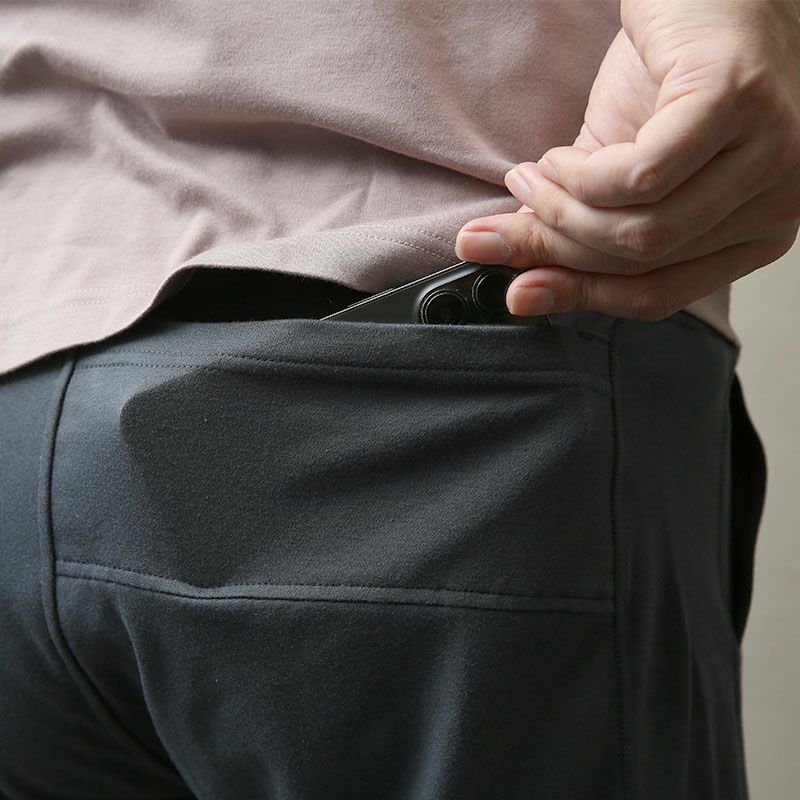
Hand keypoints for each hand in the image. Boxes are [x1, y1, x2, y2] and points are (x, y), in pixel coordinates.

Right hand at [454, 0, 799, 319]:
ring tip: (531, 180)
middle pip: (643, 264)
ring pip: (641, 231)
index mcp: (756, 231)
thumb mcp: (616, 179)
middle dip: (558, 247)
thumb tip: (517, 287)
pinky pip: (642, 176)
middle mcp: (779, 202)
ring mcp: (770, 151)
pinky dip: (583, 175)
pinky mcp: (738, 98)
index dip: (580, 297)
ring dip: (563, 211)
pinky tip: (557, 157)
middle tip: (505, 224)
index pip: (659, 295)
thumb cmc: (672, 78)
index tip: (518, 292)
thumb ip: (579, 233)